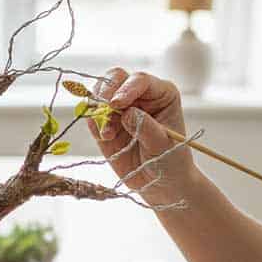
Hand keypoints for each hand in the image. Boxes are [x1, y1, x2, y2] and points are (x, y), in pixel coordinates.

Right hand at [89, 69, 194, 200]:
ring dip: (97, 110)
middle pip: (115, 77)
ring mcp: (120, 108)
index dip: (126, 89)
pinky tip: (105, 138)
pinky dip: (93, 125)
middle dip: (106, 92)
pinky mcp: (105, 124)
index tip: (116, 104)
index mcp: (161, 93)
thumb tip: (126, 114)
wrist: (160, 183)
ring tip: (107, 134)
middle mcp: (139, 95)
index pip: (140, 80)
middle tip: (104, 109)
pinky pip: (91, 116)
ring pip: (98, 93)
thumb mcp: (163, 146)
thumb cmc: (170, 161)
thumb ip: (147, 128)